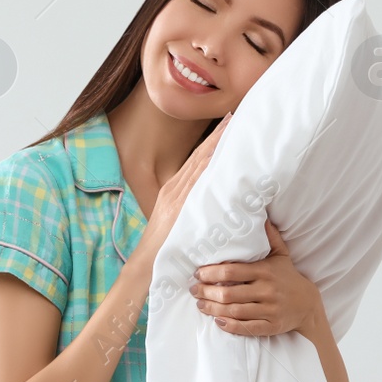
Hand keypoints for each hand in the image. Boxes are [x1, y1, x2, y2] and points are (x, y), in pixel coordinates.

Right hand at [129, 112, 232, 270]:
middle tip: (235, 116)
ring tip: (232, 127)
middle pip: (200, 156)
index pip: (197, 159)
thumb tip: (215, 199)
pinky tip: (220, 156)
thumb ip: (193, 206)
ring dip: (216, 145)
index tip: (228, 123)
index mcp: (175, 189)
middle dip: (218, 135)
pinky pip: (196, 183)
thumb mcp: (178, 220)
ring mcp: (176, 197)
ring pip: (199, 164)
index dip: (213, 140)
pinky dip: (208, 167)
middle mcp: (175, 188)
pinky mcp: (178, 207)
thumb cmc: (166, 247)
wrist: (146, 266)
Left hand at [190, 219, 323, 336]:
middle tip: (194, 290)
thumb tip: (262, 217)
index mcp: (265, 271)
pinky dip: (230, 325)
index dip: (211, 273)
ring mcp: (269, 309)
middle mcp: (267, 290)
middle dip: (207, 292)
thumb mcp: (282, 255)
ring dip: (213, 309)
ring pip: (235, 311)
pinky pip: (247, 328)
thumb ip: (271, 237)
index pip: (232, 271)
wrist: (309, 305)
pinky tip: (218, 321)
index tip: (198, 273)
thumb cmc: (289, 278)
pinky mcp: (271, 326)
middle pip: (229, 293)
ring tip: (200, 305)